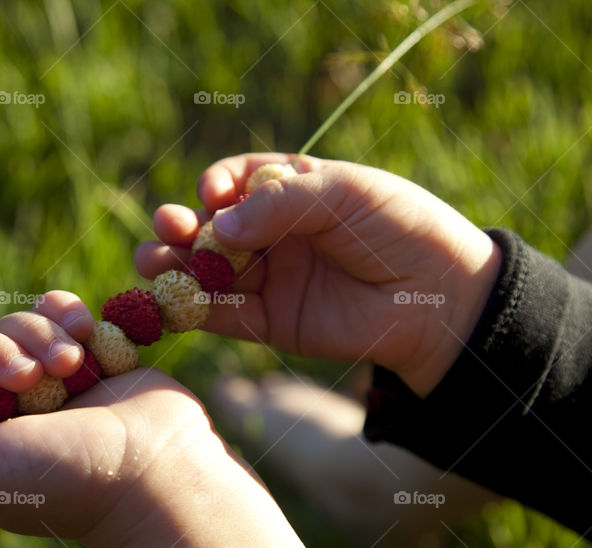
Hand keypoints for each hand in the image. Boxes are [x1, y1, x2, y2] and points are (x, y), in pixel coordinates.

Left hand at [0, 291, 322, 547]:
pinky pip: (56, 309)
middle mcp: (1, 411)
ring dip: (42, 336)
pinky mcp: (85, 355)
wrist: (161, 468)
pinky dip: (68, 314)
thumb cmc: (74, 481)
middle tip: (33, 379)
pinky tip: (90, 336)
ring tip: (76, 368)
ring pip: (14, 324)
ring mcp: (45, 382)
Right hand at [136, 153, 501, 395]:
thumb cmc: (400, 228)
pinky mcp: (271, 323)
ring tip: (151, 261)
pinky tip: (175, 298)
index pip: (239, 180)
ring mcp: (271, 279)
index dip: (217, 183)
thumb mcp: (345, 194)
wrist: (439, 296)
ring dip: (176, 267)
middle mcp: (276, 235)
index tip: (212, 191)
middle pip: (213, 227)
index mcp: (294, 191)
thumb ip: (281, 204)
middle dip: (183, 226)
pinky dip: (197, 307)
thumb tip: (218, 225)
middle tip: (168, 227)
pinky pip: (225, 313)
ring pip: (209, 271)